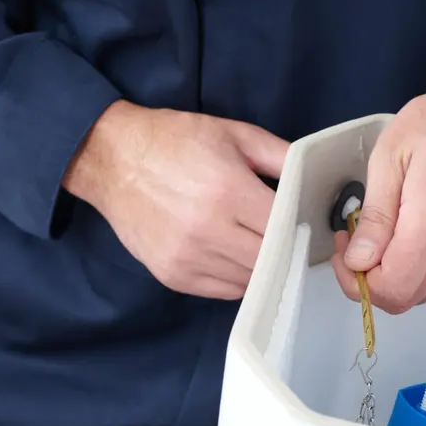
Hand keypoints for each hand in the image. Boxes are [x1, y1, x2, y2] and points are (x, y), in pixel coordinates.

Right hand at [64, 101, 289, 298]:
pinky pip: (223, 291)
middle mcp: (208, 231)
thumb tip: (314, 178)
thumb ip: (280, 156)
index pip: (283, 226)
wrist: (111, 159)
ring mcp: (188, 258)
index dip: (298, 224)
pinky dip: (237, 277)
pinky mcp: (172, 275)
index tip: (302, 218)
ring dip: (261, 266)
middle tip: (285, 235)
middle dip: (283, 248)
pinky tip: (234, 254)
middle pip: (270, 260)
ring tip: (258, 243)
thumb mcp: (233, 133)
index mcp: (227, 192)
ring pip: (250, 281)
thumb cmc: (172, 141)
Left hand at [334, 64, 425, 313]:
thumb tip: (359, 260)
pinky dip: (416, 271)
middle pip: (404, 298)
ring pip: (421, 294)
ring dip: (392, 277)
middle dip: (369, 281)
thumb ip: (376, 216)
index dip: (357, 282)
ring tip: (379, 239)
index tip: (345, 255)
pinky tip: (405, 240)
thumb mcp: (391, 157)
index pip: (392, 286)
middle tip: (354, 248)